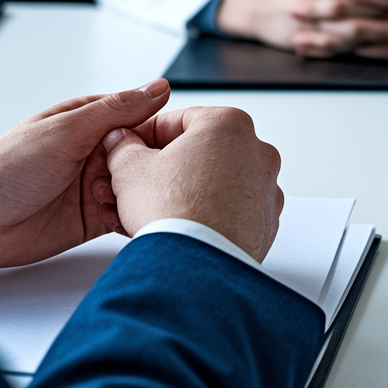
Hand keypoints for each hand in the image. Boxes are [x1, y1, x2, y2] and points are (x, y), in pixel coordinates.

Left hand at [0, 79, 171, 267]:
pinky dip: (133, 216)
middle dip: (151, 167)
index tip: (177, 142)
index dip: (161, 131)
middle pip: (144, 156)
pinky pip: (126, 215)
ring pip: (139, 186)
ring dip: (140, 193)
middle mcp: (96, 152)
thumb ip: (116, 109)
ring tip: (128, 198)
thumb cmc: (9, 167)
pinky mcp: (94, 217)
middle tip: (148, 176)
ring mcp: (95, 185)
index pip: (142, 119)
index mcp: (91, 123)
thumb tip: (158, 87)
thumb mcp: (67, 130)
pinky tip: (130, 217)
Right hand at [98, 106, 283, 262]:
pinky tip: (178, 229)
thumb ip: (123, 146)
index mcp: (230, 124)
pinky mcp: (265, 223)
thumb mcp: (130, 168)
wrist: (196, 267)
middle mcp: (257, 152)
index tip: (128, 150)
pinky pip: (230, 211)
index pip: (178, 120)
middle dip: (163, 170)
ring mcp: (266, 189)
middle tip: (135, 185)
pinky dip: (206, 216)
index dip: (144, 137)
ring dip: (182, 193)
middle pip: (199, 154)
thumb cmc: (171, 212)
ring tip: (149, 212)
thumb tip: (121, 142)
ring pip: (215, 184)